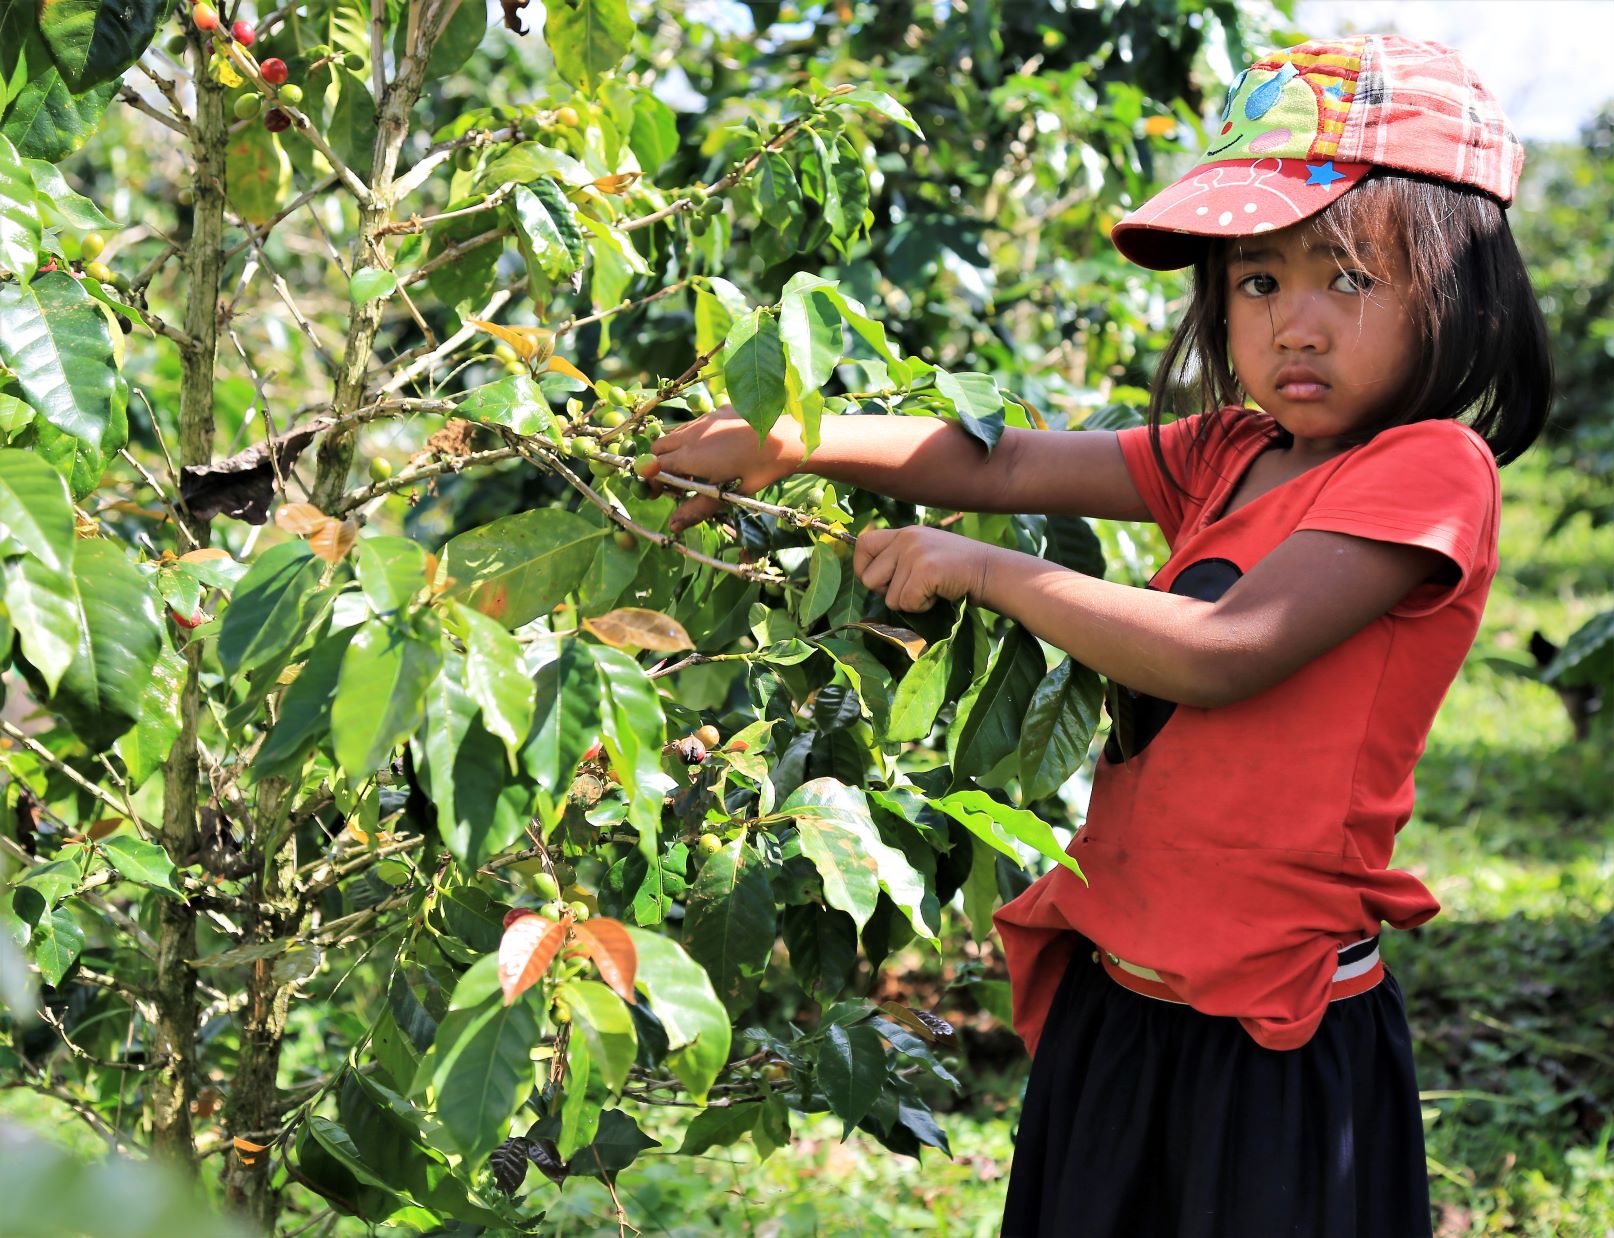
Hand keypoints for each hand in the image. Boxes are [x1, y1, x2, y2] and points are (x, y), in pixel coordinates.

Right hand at [648, 406, 805, 532]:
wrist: (788, 437)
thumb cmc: (757, 470)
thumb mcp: (727, 494)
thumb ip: (697, 508)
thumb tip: (673, 526)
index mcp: (689, 456)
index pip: (653, 467)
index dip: (652, 482)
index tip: (661, 494)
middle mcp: (691, 434)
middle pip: (659, 447)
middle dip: (661, 465)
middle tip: (680, 485)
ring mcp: (704, 419)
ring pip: (677, 433)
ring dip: (677, 452)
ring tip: (699, 470)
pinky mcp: (718, 410)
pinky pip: (696, 424)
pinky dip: (694, 439)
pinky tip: (717, 451)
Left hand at [854, 525, 995, 613]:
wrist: (992, 573)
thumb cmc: (957, 571)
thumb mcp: (925, 553)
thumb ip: (899, 558)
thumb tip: (868, 578)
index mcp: (904, 533)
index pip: (863, 543)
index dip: (863, 567)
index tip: (880, 582)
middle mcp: (906, 538)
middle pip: (869, 579)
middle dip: (888, 593)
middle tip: (914, 589)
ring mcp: (915, 553)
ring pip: (889, 598)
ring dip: (910, 602)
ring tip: (933, 589)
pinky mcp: (925, 570)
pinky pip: (906, 604)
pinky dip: (922, 607)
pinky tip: (939, 594)